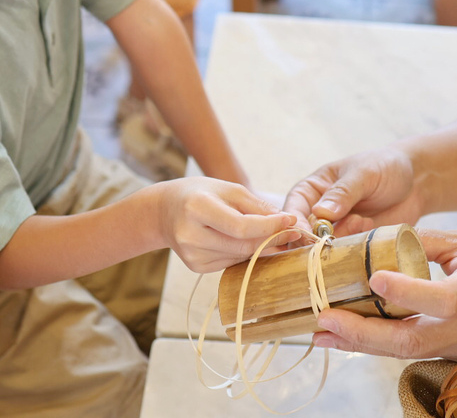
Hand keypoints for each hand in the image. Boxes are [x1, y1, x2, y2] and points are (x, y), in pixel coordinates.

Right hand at [156, 178, 296, 272]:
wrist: (164, 211)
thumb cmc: (199, 193)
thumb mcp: (227, 188)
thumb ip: (256, 206)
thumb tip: (285, 220)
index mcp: (197, 208)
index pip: (241, 226)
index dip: (270, 226)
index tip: (291, 220)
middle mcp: (190, 235)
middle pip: (243, 245)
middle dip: (272, 239)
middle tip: (292, 232)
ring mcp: (191, 255)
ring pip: (240, 256)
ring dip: (261, 247)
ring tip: (275, 235)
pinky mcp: (195, 266)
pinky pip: (231, 262)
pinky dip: (245, 253)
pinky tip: (247, 242)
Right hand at [283, 145, 423, 236]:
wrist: (417, 182)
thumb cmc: (386, 167)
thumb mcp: (365, 173)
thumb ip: (343, 191)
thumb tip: (320, 212)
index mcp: (313, 189)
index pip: (293, 209)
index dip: (296, 224)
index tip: (306, 235)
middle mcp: (319, 212)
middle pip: (303, 236)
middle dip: (317, 239)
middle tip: (336, 234)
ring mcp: (337, 230)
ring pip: (324, 249)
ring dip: (340, 242)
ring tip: (363, 221)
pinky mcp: (354, 244)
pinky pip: (346, 255)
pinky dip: (355, 248)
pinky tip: (370, 227)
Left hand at [312, 229, 456, 360]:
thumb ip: (427, 243)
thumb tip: (379, 240)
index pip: (443, 299)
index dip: (407, 293)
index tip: (373, 279)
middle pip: (413, 341)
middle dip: (363, 334)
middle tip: (324, 321)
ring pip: (408, 353)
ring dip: (363, 343)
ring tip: (323, 333)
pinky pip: (414, 352)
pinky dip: (380, 344)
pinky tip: (351, 334)